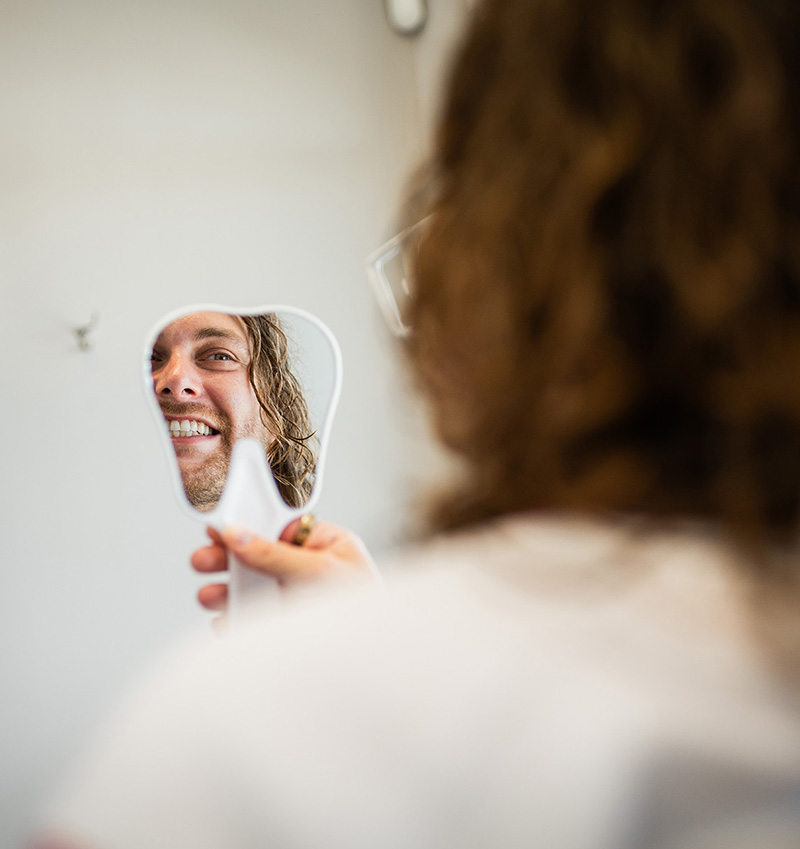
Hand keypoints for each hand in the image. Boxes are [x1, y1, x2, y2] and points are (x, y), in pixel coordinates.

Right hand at [190, 518, 378, 615]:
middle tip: (201, 561)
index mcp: (326, 544)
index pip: (279, 527)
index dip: (248, 525)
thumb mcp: (318, 571)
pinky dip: (236, 622)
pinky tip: (223, 624)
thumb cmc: (365, 607)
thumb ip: (275, 554)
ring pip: (254, 591)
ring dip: (225, 593)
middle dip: (228, 561)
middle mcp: (311, 569)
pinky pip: (257, 621)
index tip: (217, 526)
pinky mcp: (290, 628)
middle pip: (260, 558)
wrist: (383, 658)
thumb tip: (237, 533)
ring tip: (207, 598)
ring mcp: (300, 599)